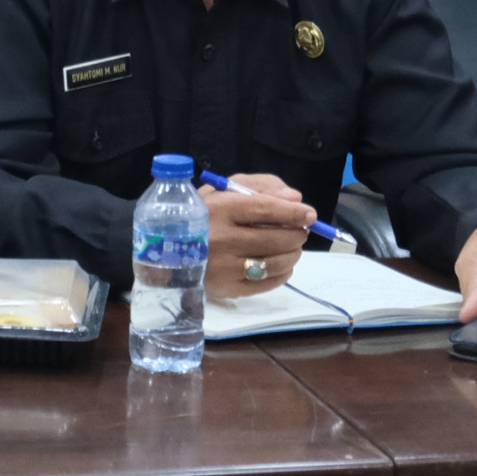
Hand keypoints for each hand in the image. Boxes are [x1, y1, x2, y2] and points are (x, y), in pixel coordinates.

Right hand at [201, 173, 313, 300]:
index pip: (265, 210)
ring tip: (292, 247)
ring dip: (293, 254)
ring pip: (275, 263)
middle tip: (301, 231)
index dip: (293, 213)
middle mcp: (221, 240)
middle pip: (274, 238)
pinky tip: (280, 264)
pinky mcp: (226, 289)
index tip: (310, 215)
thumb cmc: (201, 214)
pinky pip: (267, 283)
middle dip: (296, 234)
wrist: (166, 249)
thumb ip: (260, 186)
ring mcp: (224, 268)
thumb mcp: (224, 189)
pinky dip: (283, 273)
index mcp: (219, 209)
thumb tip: (295, 199)